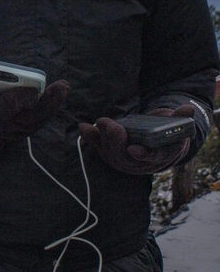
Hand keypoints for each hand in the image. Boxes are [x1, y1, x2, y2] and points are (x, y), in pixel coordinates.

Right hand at [0, 54, 68, 147]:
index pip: (8, 107)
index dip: (20, 99)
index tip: (32, 89)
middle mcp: (9, 126)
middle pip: (31, 115)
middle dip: (46, 101)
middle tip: (59, 87)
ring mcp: (21, 130)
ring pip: (40, 118)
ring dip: (53, 104)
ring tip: (63, 88)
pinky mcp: (29, 128)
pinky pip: (42, 119)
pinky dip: (51, 107)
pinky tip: (59, 94)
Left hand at [78, 105, 193, 173]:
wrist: (155, 144)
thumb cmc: (166, 134)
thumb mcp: (176, 126)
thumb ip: (180, 119)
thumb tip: (188, 109)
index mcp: (158, 156)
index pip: (151, 158)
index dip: (142, 154)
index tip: (134, 149)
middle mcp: (138, 162)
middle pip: (125, 155)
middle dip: (116, 141)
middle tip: (111, 126)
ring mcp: (123, 159)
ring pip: (110, 153)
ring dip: (102, 139)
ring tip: (97, 124)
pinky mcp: (110, 153)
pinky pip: (98, 148)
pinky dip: (90, 138)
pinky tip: (83, 128)